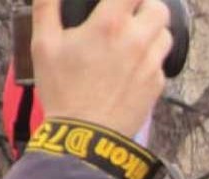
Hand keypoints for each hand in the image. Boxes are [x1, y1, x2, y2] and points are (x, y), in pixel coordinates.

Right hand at [31, 0, 172, 138]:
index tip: (119, 0)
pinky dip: (151, 59)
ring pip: (165, 36)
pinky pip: (161, 63)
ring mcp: (151, 64)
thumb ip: (47, 7)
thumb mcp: (43, 44)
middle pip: (159, 9)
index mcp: (110, 25)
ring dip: (153, 32)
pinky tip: (132, 67)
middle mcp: (138, 41)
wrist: (86, 135)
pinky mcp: (157, 85)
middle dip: (146, 7)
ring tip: (133, 40)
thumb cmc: (63, 91)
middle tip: (130, 14)